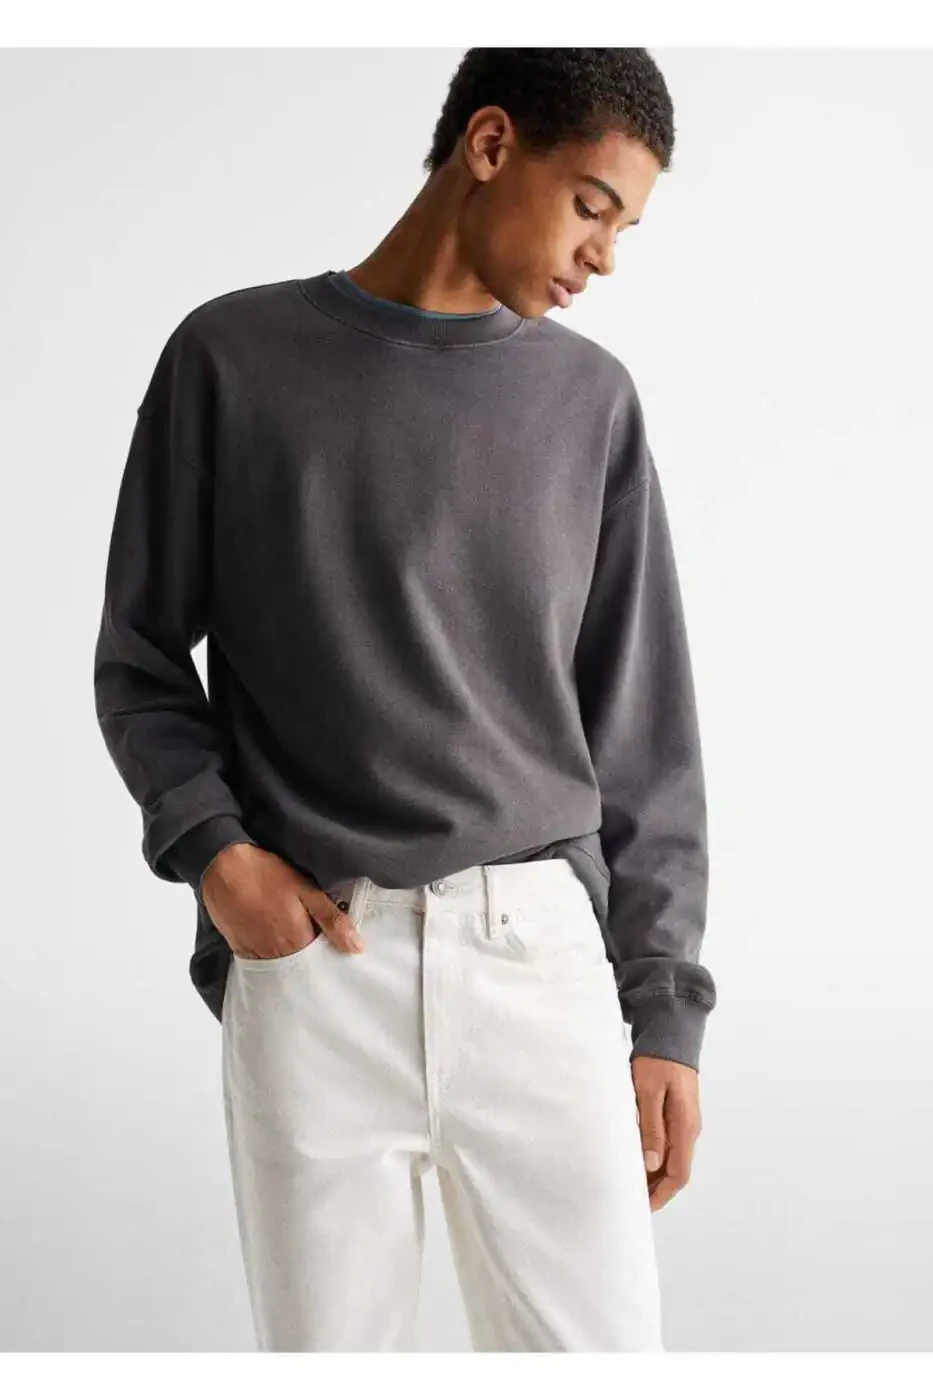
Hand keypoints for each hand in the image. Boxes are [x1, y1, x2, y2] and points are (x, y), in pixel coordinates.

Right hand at [199, 842, 364, 959]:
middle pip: (300, 967)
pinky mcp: (239, 949)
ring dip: (289, 958)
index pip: (321, 961)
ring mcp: (256, 954)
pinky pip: (260, 961)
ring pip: (280, 966)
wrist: (223, 867)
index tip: (334, 946)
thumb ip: (332, 920)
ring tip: (292, 938)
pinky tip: (273, 939)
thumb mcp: (306, 891)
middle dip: (310, 959)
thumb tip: (357, 948)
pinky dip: (269, 955)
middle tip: (313, 939)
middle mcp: (276, 955)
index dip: (329, 954)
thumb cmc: (267, 874)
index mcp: (298, 942)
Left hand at [631, 1055, 701, 1210]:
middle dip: (656, 1189)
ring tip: (630, 1184)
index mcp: (685, 1127)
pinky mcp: (678, 1115)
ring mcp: (685, 1123)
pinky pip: (669, 1145)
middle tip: (631, 1200)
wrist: (672, 1035)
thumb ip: (651, 1128)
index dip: (662, 1195)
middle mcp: (690, 1130)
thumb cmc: (658, 1062)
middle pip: (676, 1171)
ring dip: (654, 1175)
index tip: (643, 1208)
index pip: (678, 1175)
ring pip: (672, 1160)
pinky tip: (637, 1159)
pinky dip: (654, 1158)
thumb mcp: (649, 1093)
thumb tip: (652, 1164)